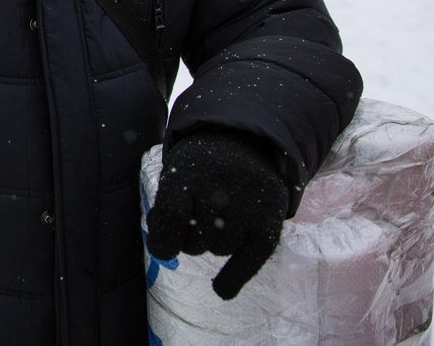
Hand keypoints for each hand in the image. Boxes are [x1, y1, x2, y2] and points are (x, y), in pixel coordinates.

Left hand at [145, 131, 289, 299]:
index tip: (163, 247)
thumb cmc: (200, 168)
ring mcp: (248, 204)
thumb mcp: (175, 175)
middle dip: (191, 239)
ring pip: (220, 250)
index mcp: (188, 173)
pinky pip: (252, 259)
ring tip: (218, 220)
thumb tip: (162, 248)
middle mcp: (220, 188)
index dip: (163, 237)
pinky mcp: (271, 219)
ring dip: (214, 244)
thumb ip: (165, 210)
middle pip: (194, 242)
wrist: (243, 143)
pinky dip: (234, 278)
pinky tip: (221, 290)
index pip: (171, 215)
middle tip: (198, 218)